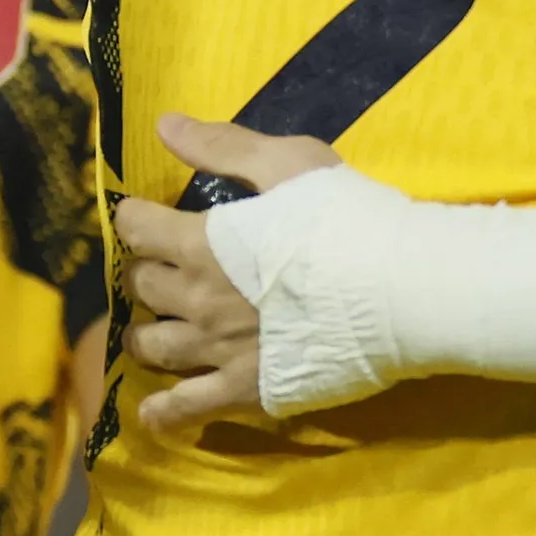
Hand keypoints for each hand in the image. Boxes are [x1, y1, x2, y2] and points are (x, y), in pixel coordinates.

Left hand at [121, 111, 346, 436]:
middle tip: (161, 266)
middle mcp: (197, 299)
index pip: (137, 228)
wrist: (399, 290)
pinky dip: (162, 410)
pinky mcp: (244, 391)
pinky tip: (153, 410)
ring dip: (145, 333)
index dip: (136, 217)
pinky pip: (186, 407)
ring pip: (152, 346)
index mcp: (201, 243)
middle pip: (141, 286)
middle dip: (143, 271)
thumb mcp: (290, 163)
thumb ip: (224, 147)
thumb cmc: (348, 218)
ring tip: (156, 327)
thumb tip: (163, 124)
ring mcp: (217, 350)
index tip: (144, 216)